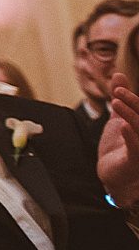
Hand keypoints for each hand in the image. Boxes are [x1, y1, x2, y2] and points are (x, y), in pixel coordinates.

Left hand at [98, 73, 138, 207]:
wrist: (113, 175)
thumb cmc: (119, 147)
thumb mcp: (119, 118)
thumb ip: (121, 98)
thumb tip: (118, 74)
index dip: (133, 99)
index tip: (117, 87)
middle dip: (133, 103)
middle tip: (117, 92)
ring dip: (130, 115)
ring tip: (115, 102)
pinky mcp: (135, 162)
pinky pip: (136, 148)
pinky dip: (131, 136)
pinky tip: (123, 125)